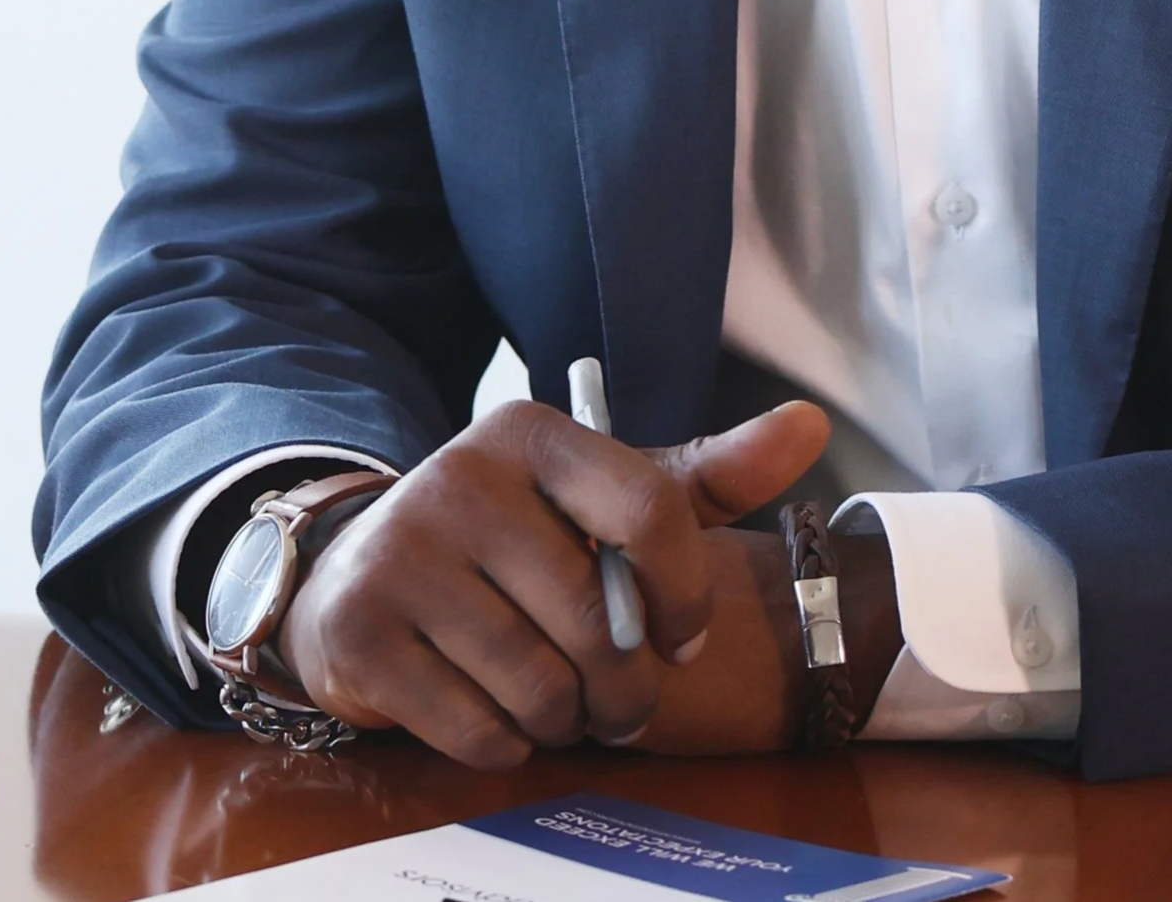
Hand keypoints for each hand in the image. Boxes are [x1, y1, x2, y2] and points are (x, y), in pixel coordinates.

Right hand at [276, 396, 839, 766]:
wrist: (361, 571)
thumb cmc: (516, 539)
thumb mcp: (606, 497)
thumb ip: (707, 475)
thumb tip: (810, 426)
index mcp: (533, 432)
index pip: (650, 505)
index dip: (683, 590)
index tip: (681, 636)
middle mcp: (462, 476)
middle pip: (595, 619)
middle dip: (626, 687)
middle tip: (622, 703)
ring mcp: (402, 551)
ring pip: (538, 683)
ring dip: (567, 719)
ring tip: (563, 704)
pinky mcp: (361, 631)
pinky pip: (476, 729)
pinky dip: (507, 744)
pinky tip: (500, 714)